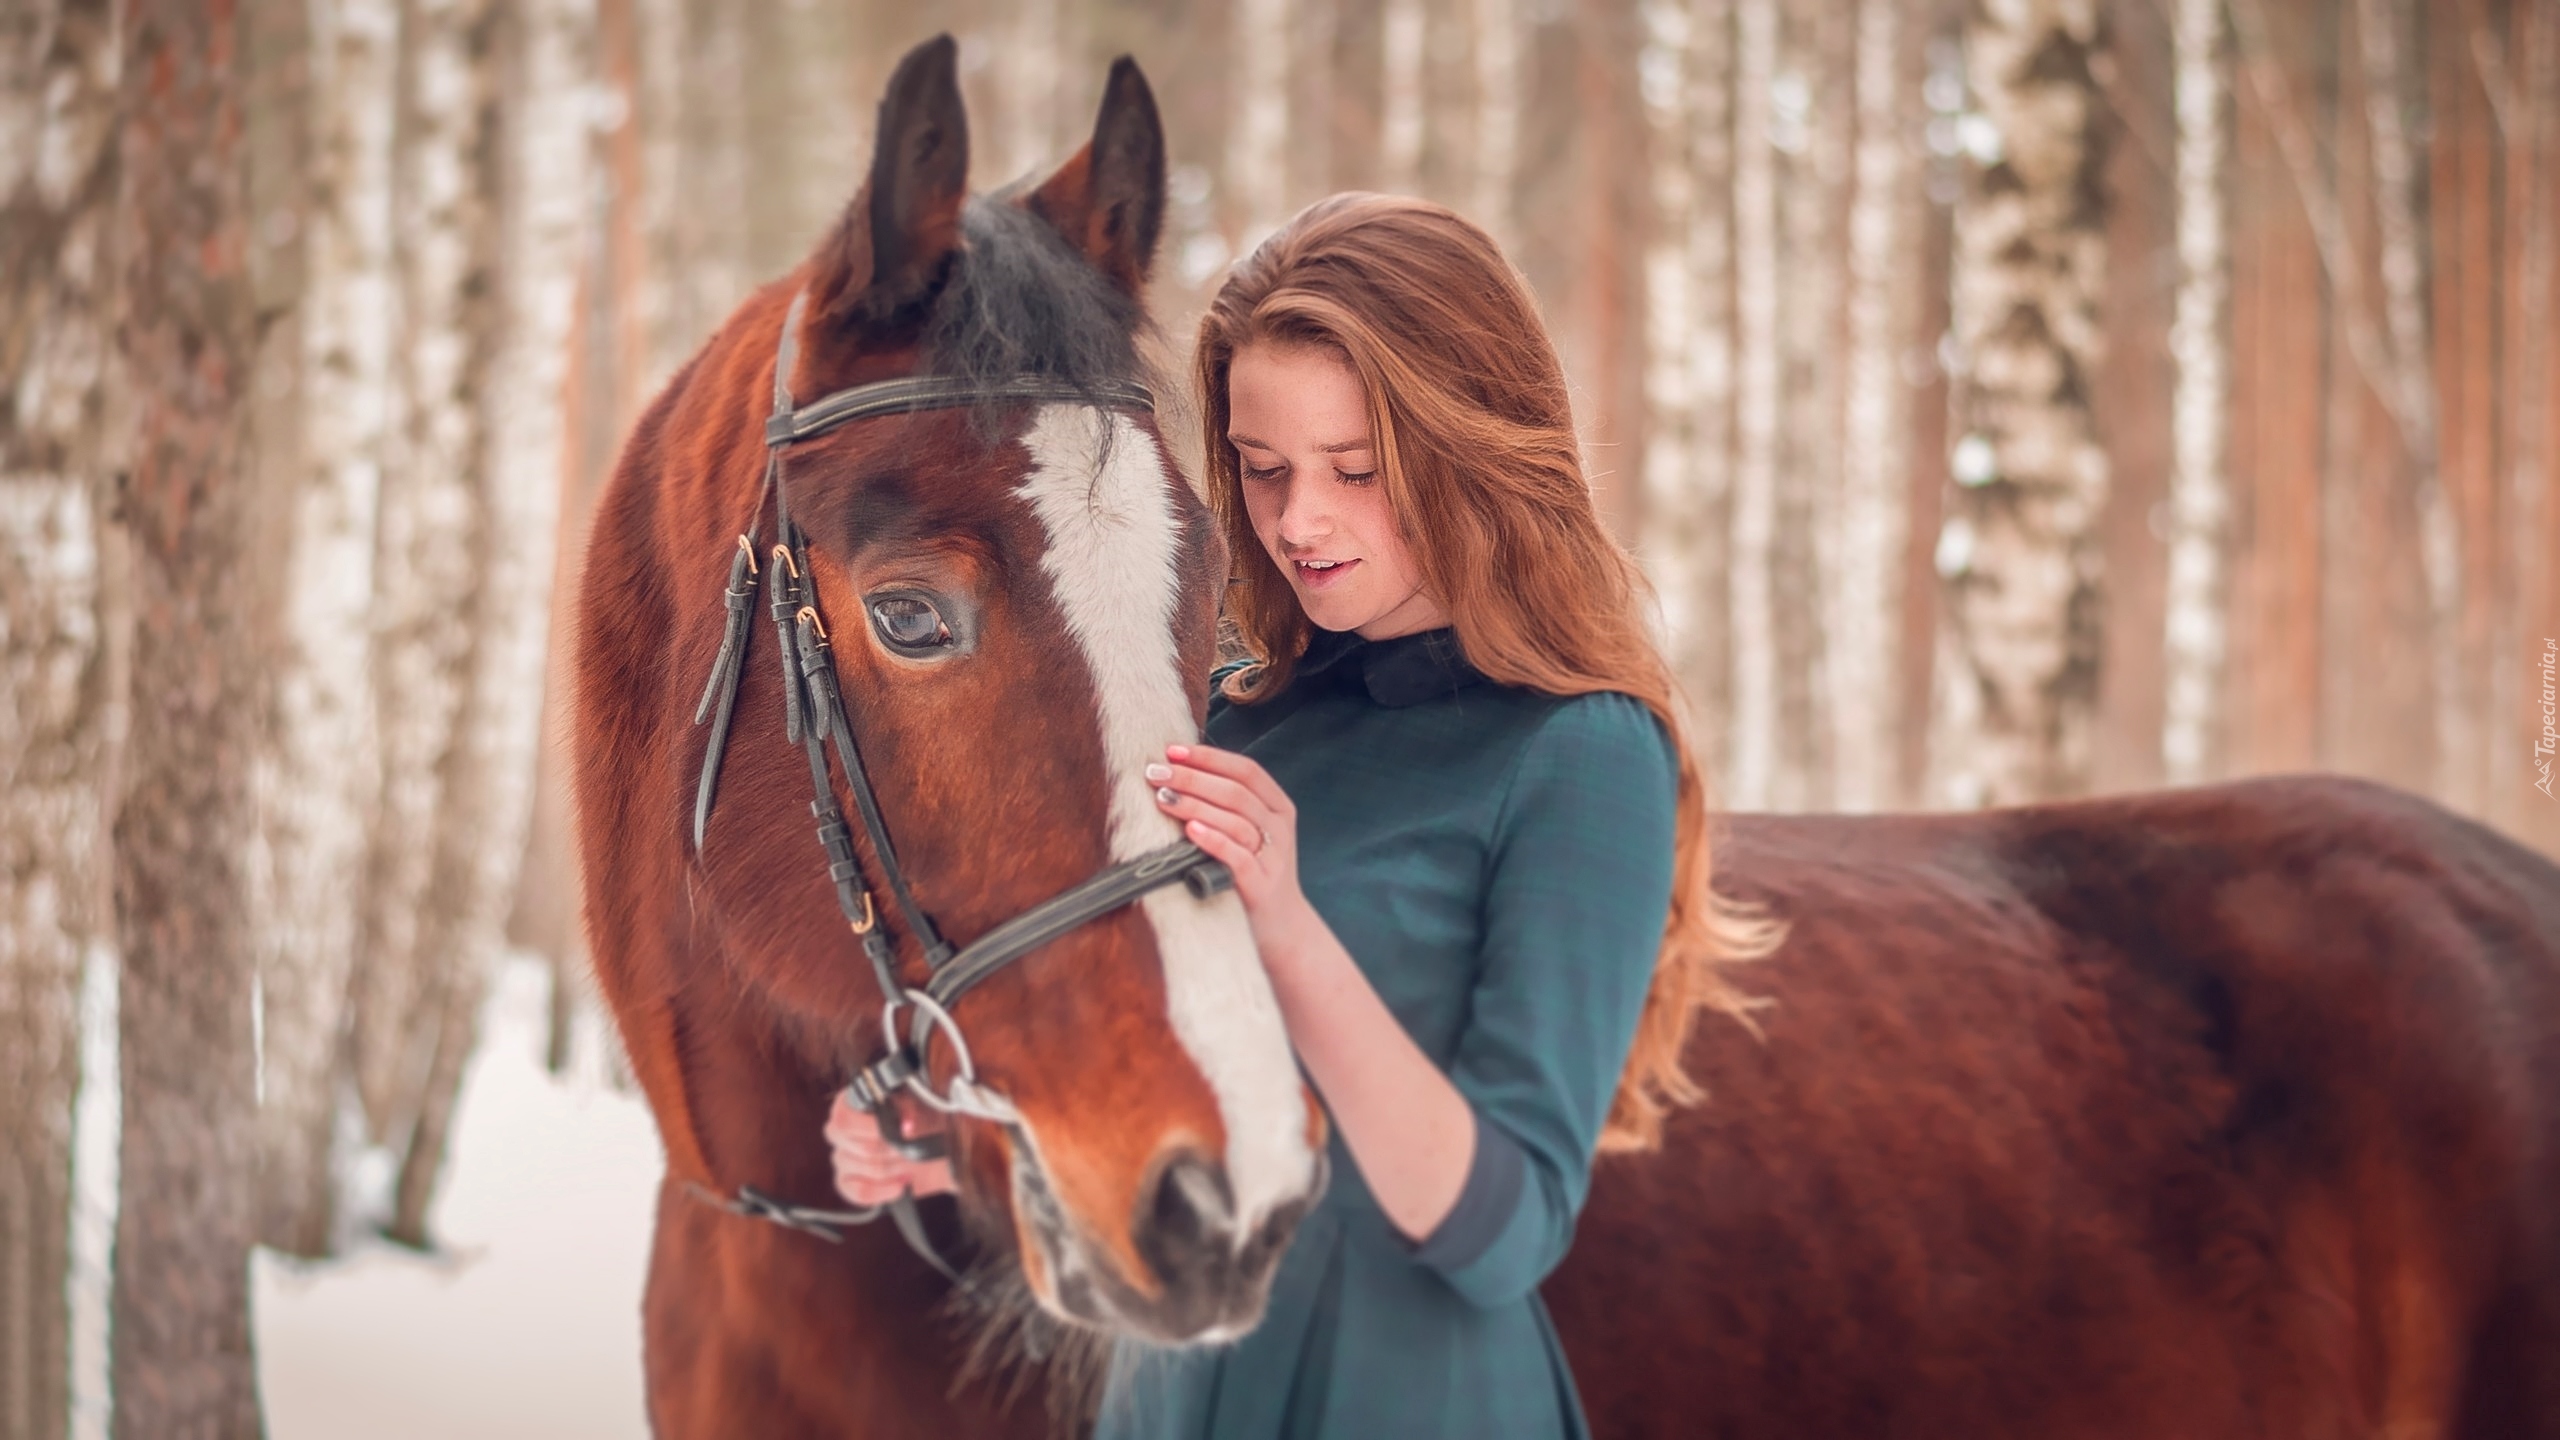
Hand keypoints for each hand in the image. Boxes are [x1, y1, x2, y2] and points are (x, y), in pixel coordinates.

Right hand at [824, 1093, 954, 1207]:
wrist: (928, 1145)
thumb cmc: (918, 1120)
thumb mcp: (917, 1104)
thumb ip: (908, 1107)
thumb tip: (906, 1124)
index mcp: (848, 1104)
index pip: (845, 1121)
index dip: (874, 1128)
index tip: (905, 1129)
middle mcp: (838, 1131)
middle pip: (862, 1147)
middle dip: (894, 1150)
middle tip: (911, 1148)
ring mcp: (840, 1157)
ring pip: (867, 1168)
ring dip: (895, 1167)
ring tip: (910, 1162)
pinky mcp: (846, 1183)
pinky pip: (859, 1192)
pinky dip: (885, 1190)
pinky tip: (900, 1184)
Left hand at [1147, 743, 1319, 962]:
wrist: (1281, 927)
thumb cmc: (1253, 872)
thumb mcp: (1251, 833)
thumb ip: (1228, 806)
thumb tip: (1179, 772)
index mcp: (1279, 807)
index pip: (1246, 770)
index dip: (1209, 757)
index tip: (1173, 750)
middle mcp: (1279, 827)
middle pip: (1235, 792)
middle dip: (1193, 777)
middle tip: (1156, 773)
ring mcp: (1273, 856)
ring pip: (1235, 819)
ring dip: (1195, 804)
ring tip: (1162, 796)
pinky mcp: (1261, 884)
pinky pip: (1237, 856)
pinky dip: (1213, 840)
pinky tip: (1190, 831)